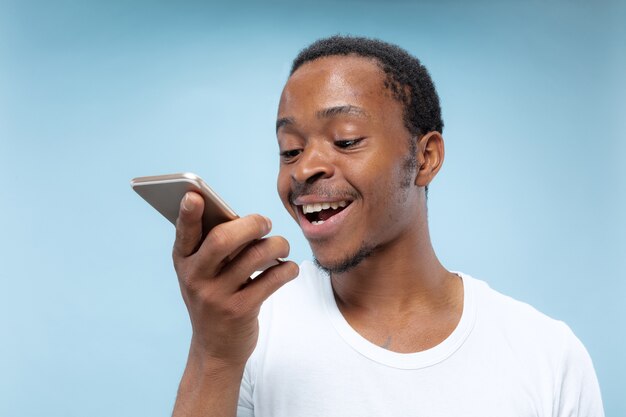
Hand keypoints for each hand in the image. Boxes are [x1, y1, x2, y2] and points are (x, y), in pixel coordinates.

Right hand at [172, 192, 298, 366]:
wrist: (216, 348)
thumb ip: (215, 246)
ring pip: (254, 256)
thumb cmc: (214, 296)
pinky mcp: (241, 310)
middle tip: (265, 222)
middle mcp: (195, 277)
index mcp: (183, 261)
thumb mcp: (203, 273)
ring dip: (276, 244)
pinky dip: (286, 269)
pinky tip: (287, 268)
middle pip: (222, 240)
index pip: (183, 233)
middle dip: (251, 224)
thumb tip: (246, 219)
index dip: (188, 213)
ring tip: (281, 245)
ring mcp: (217, 296)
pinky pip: (272, 279)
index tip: (194, 194)